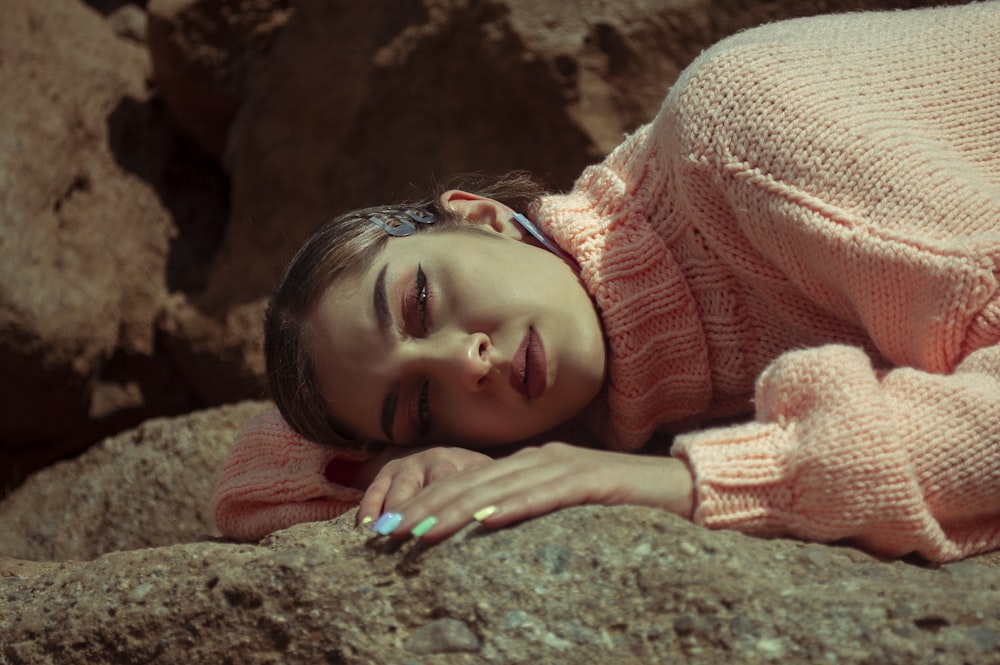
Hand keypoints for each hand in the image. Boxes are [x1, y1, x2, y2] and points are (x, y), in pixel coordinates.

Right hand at [357, 446, 493, 525]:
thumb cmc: (477, 480)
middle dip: (409, 512)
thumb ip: (493, 499)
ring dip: (388, 513)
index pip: (450, 484)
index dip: (442, 507)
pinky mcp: (387, 473)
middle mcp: (432, 460)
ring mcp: (407, 466)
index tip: (435, 530)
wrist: (450, 457)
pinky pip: (373, 492)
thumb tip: (500, 520)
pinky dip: (368, 510)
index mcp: (460, 464)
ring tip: (381, 536)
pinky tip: (364, 530)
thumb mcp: (489, 484)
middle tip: (401, 536)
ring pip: (394, 490)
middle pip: (419, 487)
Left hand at [374, 442, 693, 541]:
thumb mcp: (564, 506)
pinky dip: (514, 507)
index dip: (426, 500)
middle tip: (385, 530)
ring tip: (418, 530)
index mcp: (529, 465)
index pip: (467, 482)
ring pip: (499, 487)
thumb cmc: (621, 503)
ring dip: (456, 509)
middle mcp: (540, 459)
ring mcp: (566, 466)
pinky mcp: (593, 481)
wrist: (683, 487)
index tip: (388, 524)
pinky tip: (486, 521)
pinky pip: (546, 495)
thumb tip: (481, 530)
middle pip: (472, 482)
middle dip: (426, 506)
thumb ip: (527, 509)